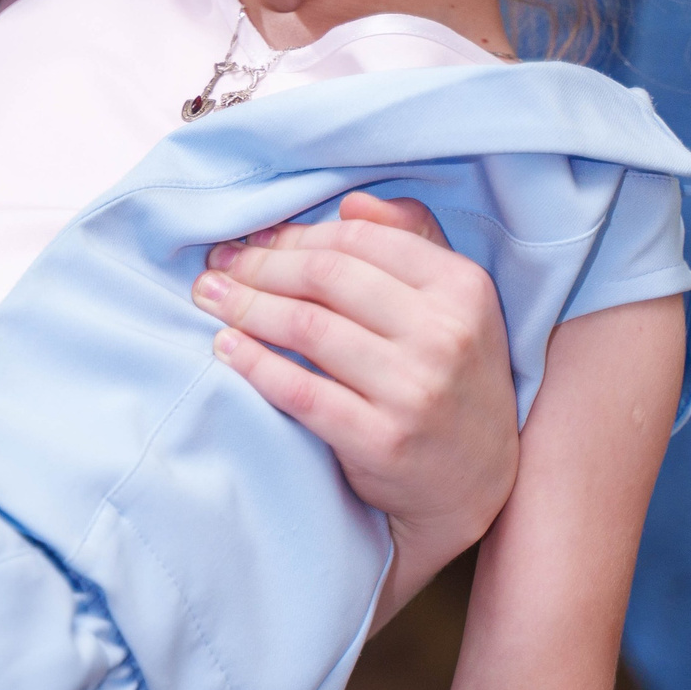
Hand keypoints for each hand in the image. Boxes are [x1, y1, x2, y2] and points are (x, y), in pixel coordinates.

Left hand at [190, 193, 518, 595]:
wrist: (479, 483)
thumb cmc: (453, 377)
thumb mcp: (455, 303)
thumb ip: (411, 241)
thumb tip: (351, 205)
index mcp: (463, 287)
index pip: (358, 242)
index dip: (294, 236)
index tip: (253, 238)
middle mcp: (445, 334)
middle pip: (325, 278)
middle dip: (259, 266)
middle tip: (217, 266)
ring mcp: (415, 390)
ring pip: (305, 328)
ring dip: (245, 308)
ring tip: (211, 299)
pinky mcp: (382, 440)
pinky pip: (299, 390)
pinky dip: (253, 363)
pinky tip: (226, 348)